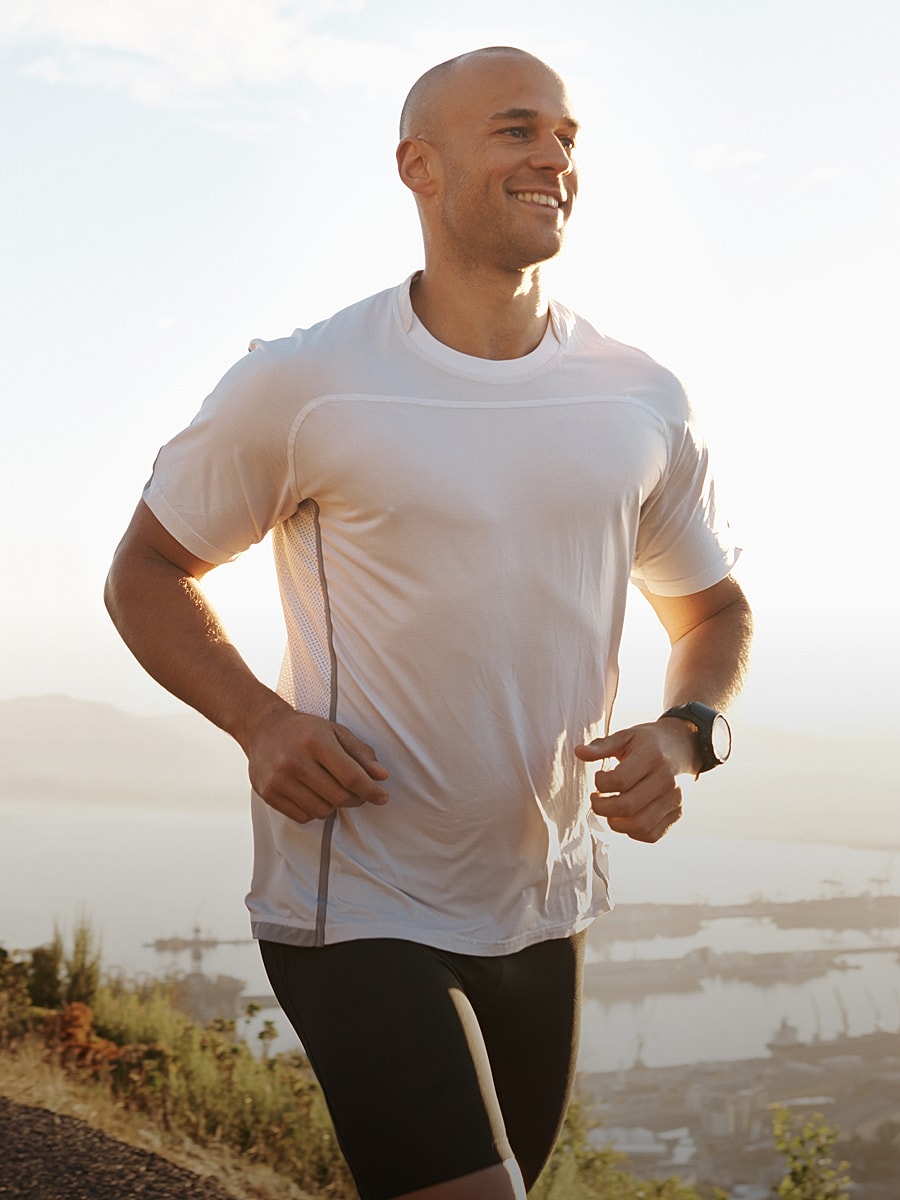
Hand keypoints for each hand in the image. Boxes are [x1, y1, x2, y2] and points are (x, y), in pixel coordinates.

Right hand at [245, 701, 389, 824]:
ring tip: (331, 790)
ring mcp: (279, 779)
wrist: (263, 728)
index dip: (370, 790)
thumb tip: (382, 777)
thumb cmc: (306, 731)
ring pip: (321, 811)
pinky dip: (314, 811)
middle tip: (358, 793)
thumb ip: (361, 754)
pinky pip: (303, 817)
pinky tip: (313, 795)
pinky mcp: (268, 794)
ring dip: (334, 806)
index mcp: (316, 741)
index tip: (382, 797)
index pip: (350, 776)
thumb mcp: (336, 732)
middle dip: (355, 799)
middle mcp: (295, 761)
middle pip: (338, 797)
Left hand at [574, 719, 694, 842]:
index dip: (600, 783)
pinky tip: (626, 818)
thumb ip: (602, 746)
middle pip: (627, 806)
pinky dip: (632, 832)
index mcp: (652, 756)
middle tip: (596, 798)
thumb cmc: (650, 742)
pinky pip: (651, 835)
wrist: (686, 747)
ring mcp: (675, 799)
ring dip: (615, 823)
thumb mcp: (626, 736)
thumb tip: (579, 752)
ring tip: (609, 811)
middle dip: (601, 807)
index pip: (619, 780)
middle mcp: (667, 780)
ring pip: (639, 826)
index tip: (599, 778)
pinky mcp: (678, 814)